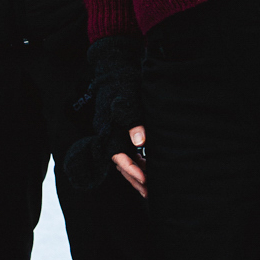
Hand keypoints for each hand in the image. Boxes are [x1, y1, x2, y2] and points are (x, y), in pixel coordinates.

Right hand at [62, 35, 147, 196]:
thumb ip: (133, 119)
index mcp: (107, 129)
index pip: (118, 156)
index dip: (132, 170)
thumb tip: (140, 141)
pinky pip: (127, 152)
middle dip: (135, 179)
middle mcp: (109, 134)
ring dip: (137, 173)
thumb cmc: (121, 80)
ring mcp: (114, 133)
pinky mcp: (120, 131)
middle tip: (150, 193)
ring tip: (151, 187)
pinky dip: (138, 161)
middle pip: (121, 164)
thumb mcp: (127, 97)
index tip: (145, 180)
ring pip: (124, 160)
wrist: (113, 66)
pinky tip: (150, 167)